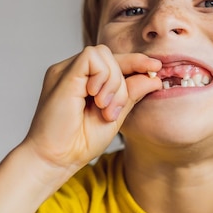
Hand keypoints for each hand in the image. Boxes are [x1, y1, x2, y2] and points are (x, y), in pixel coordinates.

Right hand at [21, 45, 161, 180]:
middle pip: (111, 55)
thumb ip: (130, 94)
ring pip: (104, 54)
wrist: (56, 159)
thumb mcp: (115, 116)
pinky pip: (92, 57)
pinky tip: (96, 98)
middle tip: (112, 111)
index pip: (114, 62)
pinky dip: (102, 76)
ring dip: (113, 81)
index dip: (136, 62)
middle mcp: (73, 71)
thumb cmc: (80, 142)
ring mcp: (66, 70)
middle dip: (122, 81)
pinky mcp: (62, 74)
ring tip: (103, 108)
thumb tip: (154, 77)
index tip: (155, 69)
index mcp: (85, 80)